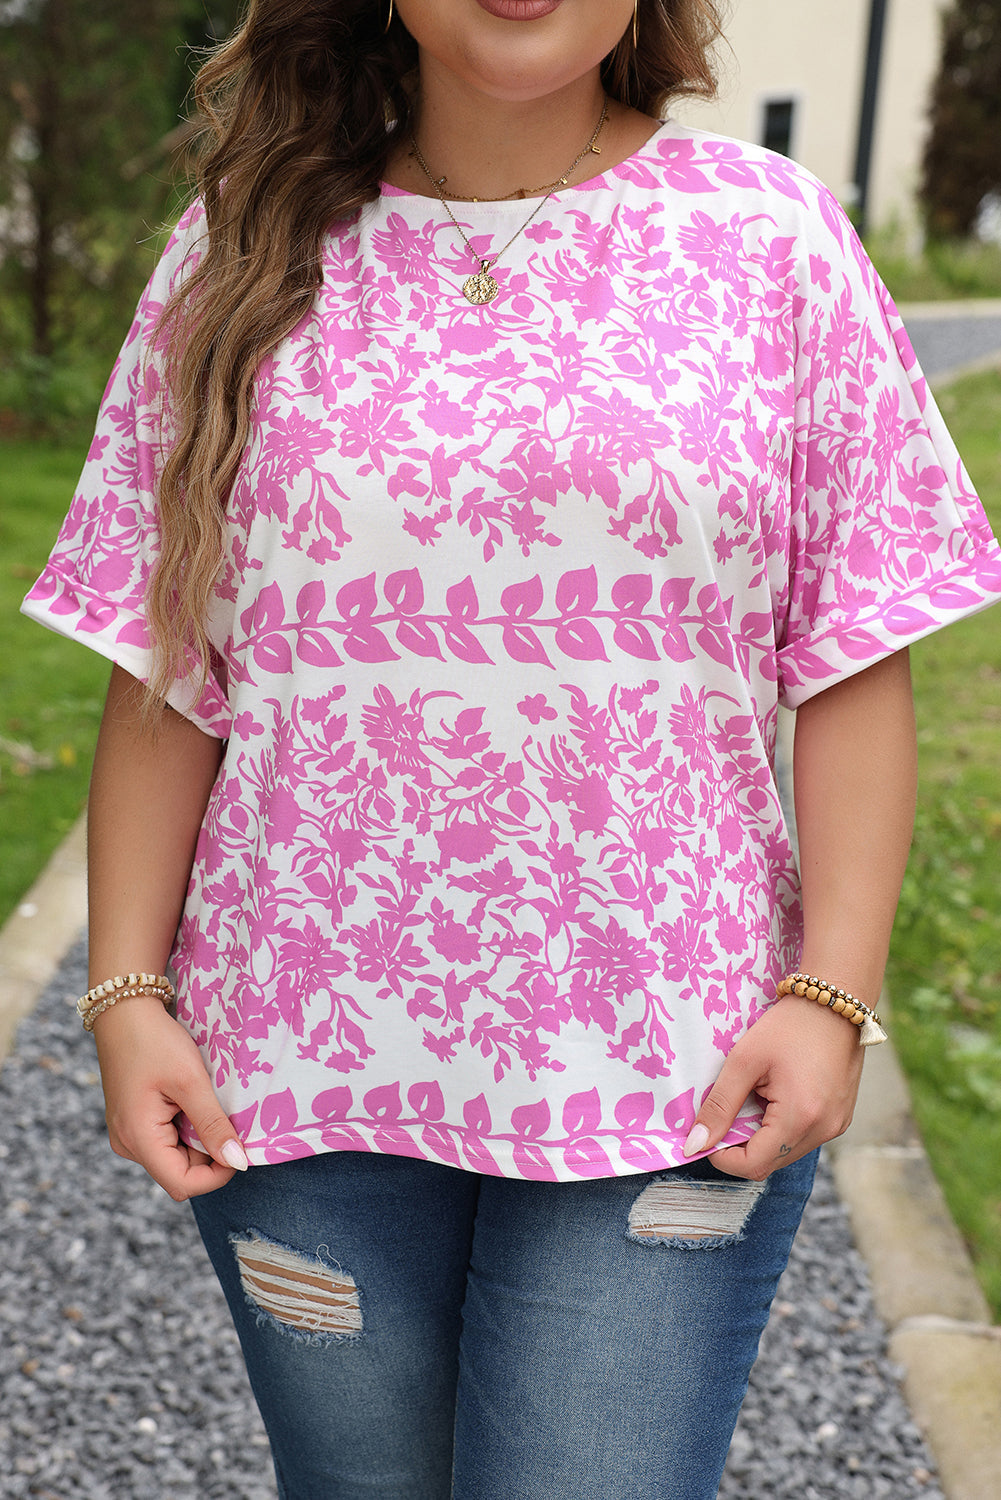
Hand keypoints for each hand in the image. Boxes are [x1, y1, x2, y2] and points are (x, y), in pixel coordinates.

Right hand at [92, 997, 248, 1200]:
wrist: (124, 1010)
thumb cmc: (155, 1041)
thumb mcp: (191, 1081)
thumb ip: (213, 1124)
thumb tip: (239, 1163)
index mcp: (138, 1139)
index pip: (183, 1184)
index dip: (217, 1175)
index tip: (241, 1148)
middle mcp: (128, 1144)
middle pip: (180, 1171)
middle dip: (210, 1152)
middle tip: (228, 1117)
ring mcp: (129, 1133)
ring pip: (176, 1155)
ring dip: (200, 1137)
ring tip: (207, 1102)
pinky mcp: (134, 1122)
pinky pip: (167, 1139)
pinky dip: (187, 1127)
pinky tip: (193, 1100)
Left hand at [683, 996, 864, 1179]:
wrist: (834, 1003)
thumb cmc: (789, 1026)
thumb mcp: (744, 1061)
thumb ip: (718, 1106)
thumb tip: (695, 1144)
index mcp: (801, 1118)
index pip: (753, 1165)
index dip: (722, 1157)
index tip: (704, 1135)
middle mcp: (824, 1130)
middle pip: (770, 1162)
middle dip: (740, 1145)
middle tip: (726, 1111)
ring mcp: (836, 1126)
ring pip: (785, 1152)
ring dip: (761, 1137)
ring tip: (753, 1098)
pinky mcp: (840, 1118)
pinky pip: (802, 1138)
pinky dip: (781, 1128)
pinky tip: (774, 1097)